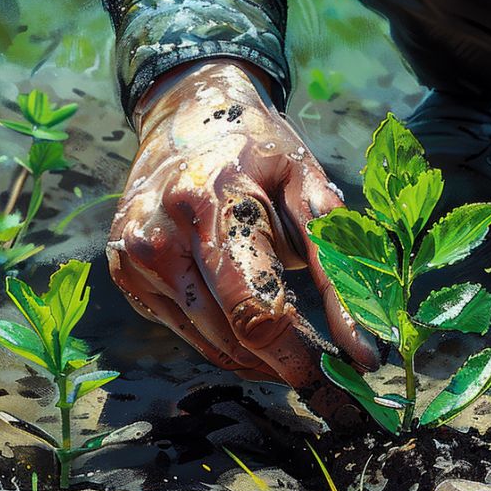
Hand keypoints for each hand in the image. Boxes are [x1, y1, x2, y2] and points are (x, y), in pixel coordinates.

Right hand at [107, 60, 378, 412]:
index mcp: (216, 203)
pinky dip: (227, 342)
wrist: (187, 113)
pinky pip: (187, 333)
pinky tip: (254, 327)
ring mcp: (137, 257)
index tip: (340, 377)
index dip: (300, 354)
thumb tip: (364, 347)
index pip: (258, 307)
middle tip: (326, 373)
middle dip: (286, 364)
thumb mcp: (308, 187)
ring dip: (261, 359)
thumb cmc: (262, 152)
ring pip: (210, 343)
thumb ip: (335, 264)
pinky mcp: (126, 275)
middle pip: (233, 333)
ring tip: (297, 348)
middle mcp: (163, 234)